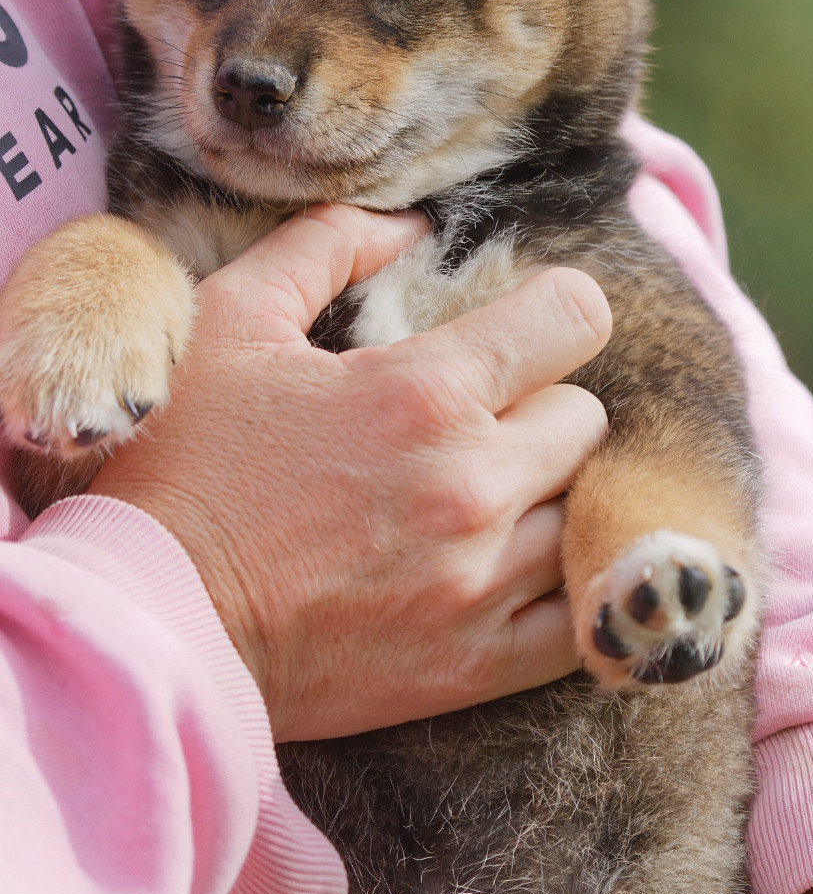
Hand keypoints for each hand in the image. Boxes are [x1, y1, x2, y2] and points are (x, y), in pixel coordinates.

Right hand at [90, 205, 610, 740]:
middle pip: (584, 418)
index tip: (528, 326)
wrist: (145, 623)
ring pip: (586, 512)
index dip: (557, 308)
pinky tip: (514, 570)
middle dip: (538, 406)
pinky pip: (581, 618)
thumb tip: (409, 226)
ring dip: (545, 496)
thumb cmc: (181, 464)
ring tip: (483, 498)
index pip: (574, 317)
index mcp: (424, 391)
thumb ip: (325, 246)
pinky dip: (564, 587)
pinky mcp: (475, 667)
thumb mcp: (232, 320)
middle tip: (477, 421)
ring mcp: (480, 582)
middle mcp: (472, 483)